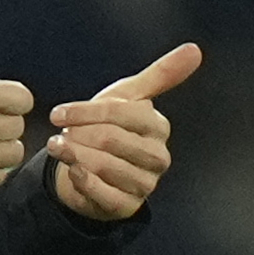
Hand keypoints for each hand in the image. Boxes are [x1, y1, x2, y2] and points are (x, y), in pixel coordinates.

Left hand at [46, 43, 202, 220]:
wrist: (93, 168)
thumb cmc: (110, 127)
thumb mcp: (128, 97)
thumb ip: (161, 74)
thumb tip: (195, 48)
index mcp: (157, 127)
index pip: (123, 113)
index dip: (87, 112)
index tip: (58, 113)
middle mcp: (157, 157)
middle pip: (111, 139)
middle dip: (79, 134)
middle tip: (61, 134)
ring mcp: (144, 184)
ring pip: (105, 166)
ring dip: (75, 155)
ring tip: (58, 148)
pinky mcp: (126, 206)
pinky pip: (102, 193)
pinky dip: (82, 180)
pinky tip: (71, 170)